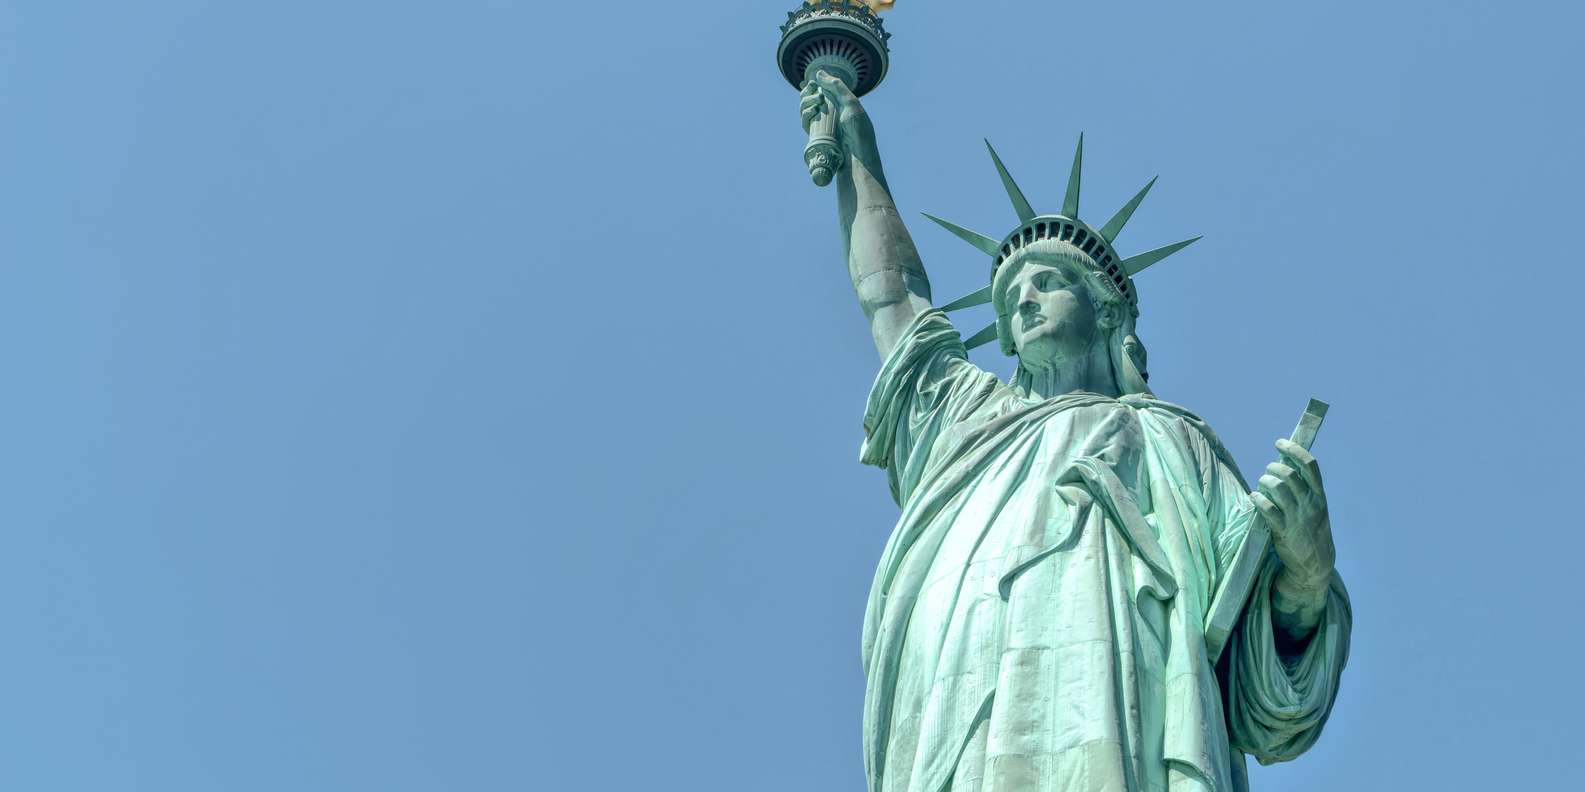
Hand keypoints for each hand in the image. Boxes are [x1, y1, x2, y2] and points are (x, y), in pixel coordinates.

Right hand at [798, 70, 878, 164]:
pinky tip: (811, 111)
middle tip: (812, 90)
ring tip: (815, 101)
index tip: (809, 81)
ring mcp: (822, 127)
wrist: (858, 158)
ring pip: (805, 110)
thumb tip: (818, 73)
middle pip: (810, 100)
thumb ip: (837, 86)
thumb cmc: (859, 131)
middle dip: (808, 92)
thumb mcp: (851, 104)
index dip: (813, 86)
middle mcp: (830, 116)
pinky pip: (805, 123)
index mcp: (840, 106)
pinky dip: (805, 114)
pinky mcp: (816, 138)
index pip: (822, 92)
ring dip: (806, 102)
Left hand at [1252, 439, 1335, 588]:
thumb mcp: (1316, 508)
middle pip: (1289, 474)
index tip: (1280, 443)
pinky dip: (1258, 499)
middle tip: (1268, 471)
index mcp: (1319, 495)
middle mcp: (1309, 503)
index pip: (1309, 465)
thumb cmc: (1311, 531)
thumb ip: (1304, 489)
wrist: (1316, 564)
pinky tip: (1254, 498)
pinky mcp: (1283, 530)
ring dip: (1264, 481)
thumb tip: (1285, 464)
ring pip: (1277, 487)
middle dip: (1273, 467)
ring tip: (1261, 485)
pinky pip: (1267, 508)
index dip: (1293, 450)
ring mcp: (1297, 517)